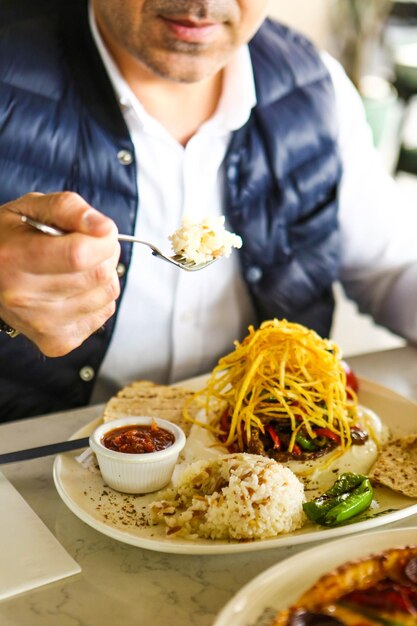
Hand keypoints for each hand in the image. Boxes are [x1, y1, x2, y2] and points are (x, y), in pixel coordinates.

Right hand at [0, 192, 120, 355]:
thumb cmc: (10, 239)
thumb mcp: (31, 207)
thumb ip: (68, 208)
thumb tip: (104, 228)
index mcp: (13, 259)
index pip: (79, 254)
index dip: (103, 239)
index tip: (101, 231)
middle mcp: (24, 297)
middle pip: (99, 274)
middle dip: (105, 254)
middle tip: (87, 246)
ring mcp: (41, 324)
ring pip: (107, 294)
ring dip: (102, 276)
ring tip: (78, 268)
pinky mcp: (57, 342)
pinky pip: (104, 313)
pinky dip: (98, 298)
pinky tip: (75, 289)